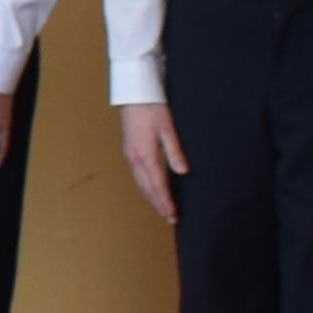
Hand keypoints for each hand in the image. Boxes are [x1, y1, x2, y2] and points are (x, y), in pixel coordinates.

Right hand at [117, 100, 185, 227]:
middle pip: (147, 188)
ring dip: (151, 198)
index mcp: (145, 154)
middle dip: (158, 204)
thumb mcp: (168, 128)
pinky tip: (151, 190)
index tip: (173, 215)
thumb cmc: (152, 108)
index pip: (157, 184)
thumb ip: (174, 151)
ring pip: (141, 184)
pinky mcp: (129, 151)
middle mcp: (135, 158)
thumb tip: (183, 172)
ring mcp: (130, 155)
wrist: (133, 94)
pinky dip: (145, 187)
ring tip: (162, 209)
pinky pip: (137, 176)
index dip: (165, 201)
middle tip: (170, 218)